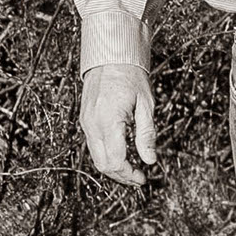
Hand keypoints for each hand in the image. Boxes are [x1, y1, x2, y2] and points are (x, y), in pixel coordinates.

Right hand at [80, 62, 154, 181]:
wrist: (110, 56)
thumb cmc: (131, 76)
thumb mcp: (146, 104)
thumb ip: (147, 134)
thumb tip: (150, 160)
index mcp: (109, 120)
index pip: (116, 160)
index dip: (129, 174)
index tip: (143, 178)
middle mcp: (92, 124)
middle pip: (103, 164)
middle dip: (121, 176)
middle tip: (138, 178)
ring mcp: (86, 122)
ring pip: (96, 157)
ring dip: (113, 168)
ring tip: (132, 170)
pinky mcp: (84, 119)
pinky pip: (93, 145)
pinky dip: (106, 155)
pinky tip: (121, 155)